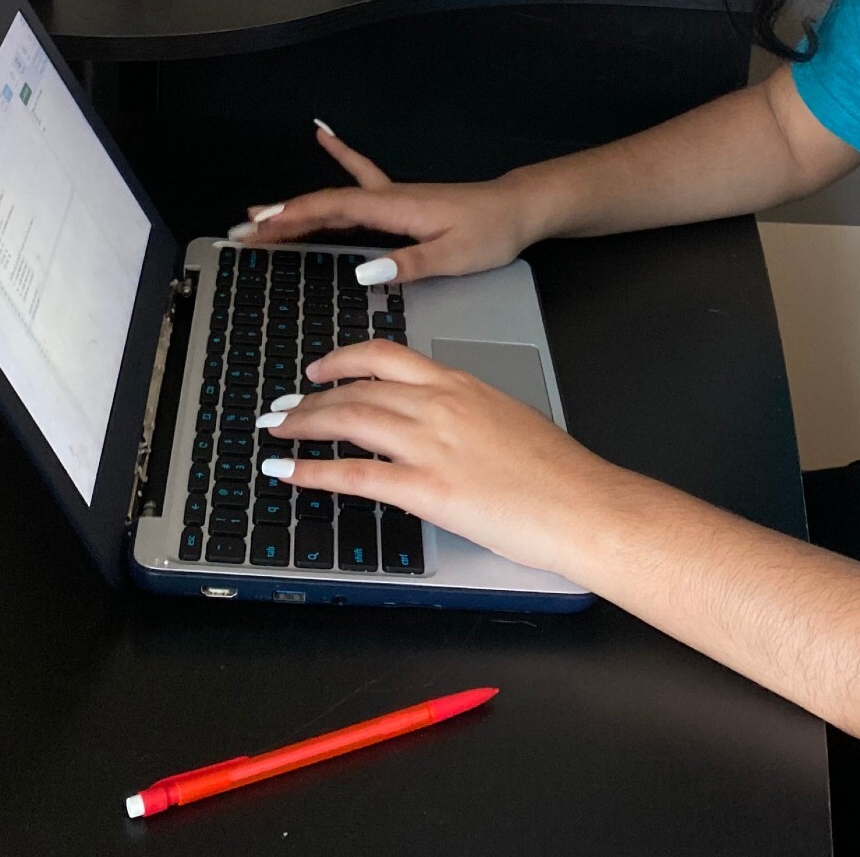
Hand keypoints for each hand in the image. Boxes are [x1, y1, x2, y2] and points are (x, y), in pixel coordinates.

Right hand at [237, 123, 542, 282]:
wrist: (517, 208)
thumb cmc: (490, 232)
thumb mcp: (453, 257)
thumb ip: (408, 265)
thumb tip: (362, 272)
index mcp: (394, 209)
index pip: (331, 211)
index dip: (291, 219)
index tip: (257, 229)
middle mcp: (387, 197)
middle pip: (323, 204)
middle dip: (280, 217)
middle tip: (241, 231)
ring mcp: (392, 196)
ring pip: (334, 197)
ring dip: (297, 203)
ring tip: (260, 211)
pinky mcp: (400, 199)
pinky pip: (361, 175)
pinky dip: (340, 155)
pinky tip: (324, 136)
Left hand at [256, 339, 619, 576]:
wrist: (582, 503)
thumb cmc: (557, 470)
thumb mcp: (506, 417)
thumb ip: (466, 413)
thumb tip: (439, 424)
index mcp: (458, 383)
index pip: (385, 356)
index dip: (341, 360)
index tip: (319, 369)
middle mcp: (438, 404)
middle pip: (355, 388)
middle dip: (310, 398)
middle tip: (282, 407)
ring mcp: (430, 444)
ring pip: (348, 421)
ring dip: (303, 426)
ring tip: (277, 433)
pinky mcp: (427, 488)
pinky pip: (355, 474)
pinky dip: (314, 472)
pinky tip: (290, 473)